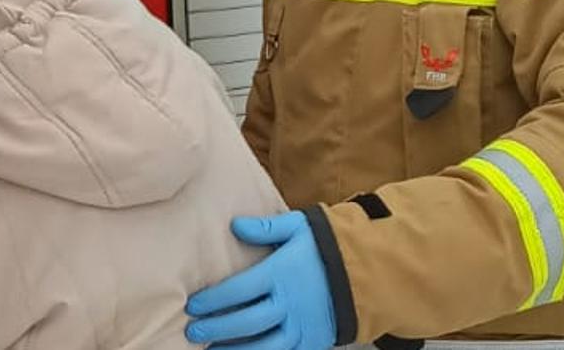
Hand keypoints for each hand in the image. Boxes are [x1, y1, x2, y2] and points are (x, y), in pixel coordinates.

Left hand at [184, 212, 338, 348]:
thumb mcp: (299, 227)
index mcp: (282, 274)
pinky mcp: (313, 342)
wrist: (370, 271)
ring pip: (264, 345)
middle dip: (217, 328)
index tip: (193, 306)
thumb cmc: (327, 246)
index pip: (239, 290)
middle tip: (193, 333)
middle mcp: (290, 304)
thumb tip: (235, 226)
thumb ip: (266, 228)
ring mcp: (302, 326)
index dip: (213, 300)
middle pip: (247, 321)